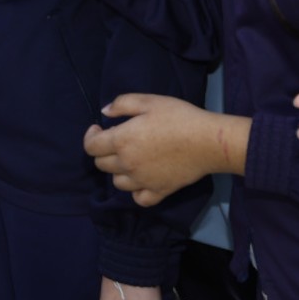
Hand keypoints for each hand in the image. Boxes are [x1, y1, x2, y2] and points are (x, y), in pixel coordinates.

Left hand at [83, 94, 244, 206]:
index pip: (91, 147)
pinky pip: (139, 199)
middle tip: (116, 141)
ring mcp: (142, 181)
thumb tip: (104, 113)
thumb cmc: (178, 117)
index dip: (91, 136)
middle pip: (101, 165)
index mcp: (121, 141)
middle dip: (103, 152)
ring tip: (130, 159)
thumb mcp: (149, 101)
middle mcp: (127, 164)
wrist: (208, 141)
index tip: (99, 129)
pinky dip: (136, 191)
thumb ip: (122, 104)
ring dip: (118, 171)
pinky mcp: (159, 192)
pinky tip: (142, 179)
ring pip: (117, 183)